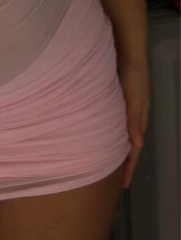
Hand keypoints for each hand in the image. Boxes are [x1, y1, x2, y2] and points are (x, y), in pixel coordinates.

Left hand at [117, 58, 149, 189]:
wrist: (128, 54)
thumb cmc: (132, 77)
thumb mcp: (134, 99)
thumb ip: (134, 120)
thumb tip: (136, 145)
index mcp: (138, 121)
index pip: (134, 150)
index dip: (129, 167)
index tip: (123, 185)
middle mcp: (132, 118)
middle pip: (128, 146)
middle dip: (122, 163)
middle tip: (112, 181)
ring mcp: (125, 111)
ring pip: (120, 136)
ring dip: (115, 150)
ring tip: (105, 164)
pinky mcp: (117, 102)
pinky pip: (114, 125)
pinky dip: (110, 135)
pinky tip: (101, 138)